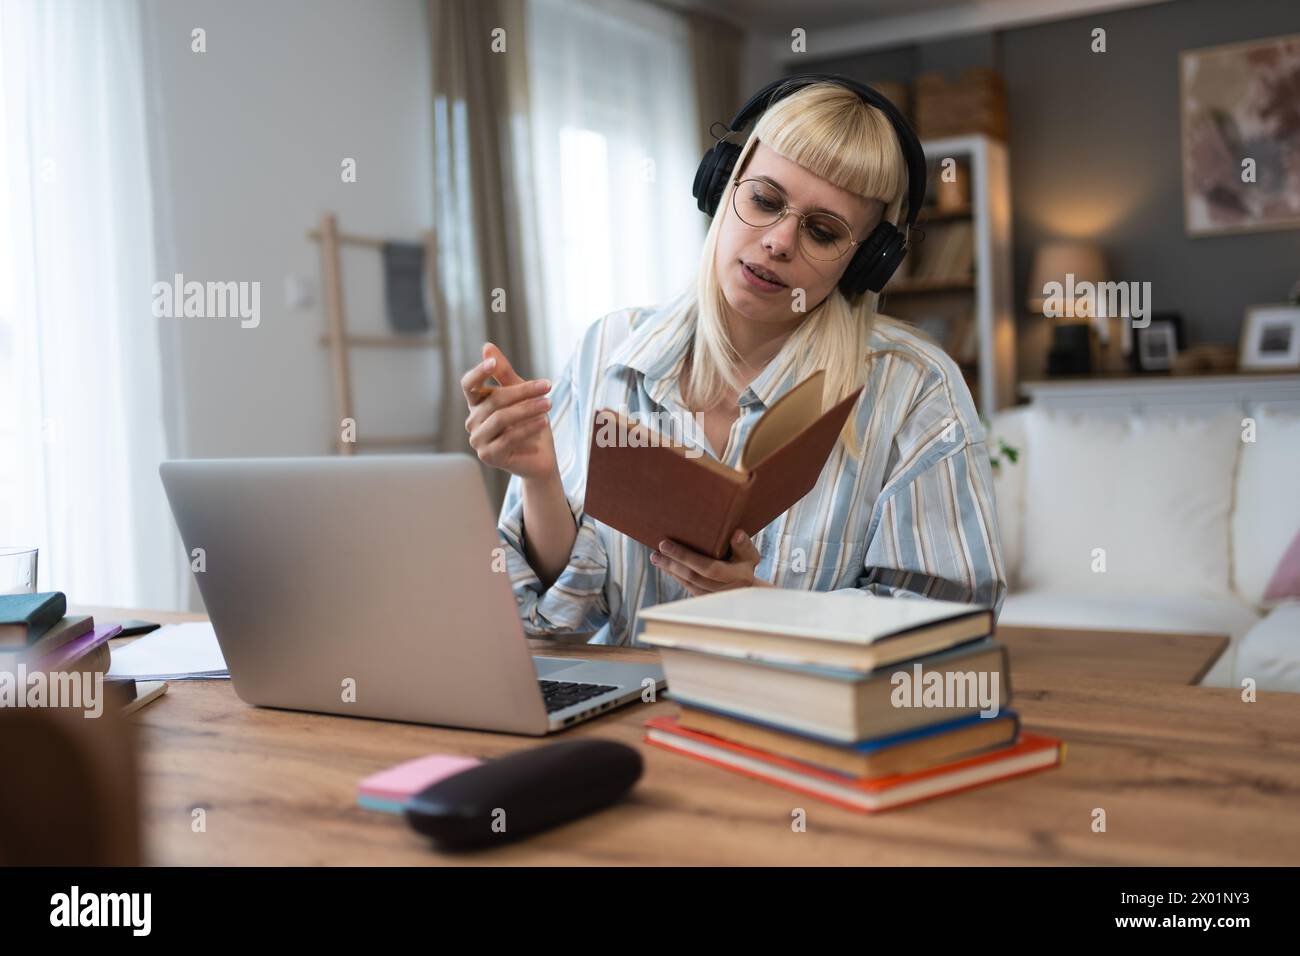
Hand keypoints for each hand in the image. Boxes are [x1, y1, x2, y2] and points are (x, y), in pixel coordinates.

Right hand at [461, 342, 557, 481]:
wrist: (540, 457)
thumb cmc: (530, 423)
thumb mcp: (521, 395)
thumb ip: (504, 374)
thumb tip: (486, 346)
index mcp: (477, 404)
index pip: (469, 385)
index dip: (479, 372)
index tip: (493, 363)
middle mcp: (473, 421)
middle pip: (494, 400)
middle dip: (523, 391)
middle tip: (548, 385)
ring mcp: (478, 440)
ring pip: (501, 418)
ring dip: (528, 409)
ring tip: (549, 404)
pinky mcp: (489, 456)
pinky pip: (508, 438)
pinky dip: (528, 428)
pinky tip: (544, 421)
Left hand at [649, 530, 772, 595]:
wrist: (747, 589)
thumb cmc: (745, 564)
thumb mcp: (749, 554)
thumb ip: (743, 544)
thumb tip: (736, 534)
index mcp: (737, 576)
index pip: (708, 568)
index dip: (685, 557)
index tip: (667, 545)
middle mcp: (725, 589)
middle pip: (693, 576)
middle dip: (673, 563)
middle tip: (658, 550)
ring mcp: (714, 597)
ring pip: (688, 583)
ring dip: (670, 570)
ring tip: (656, 557)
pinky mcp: (705, 599)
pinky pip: (688, 587)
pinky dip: (676, 576)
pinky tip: (666, 566)